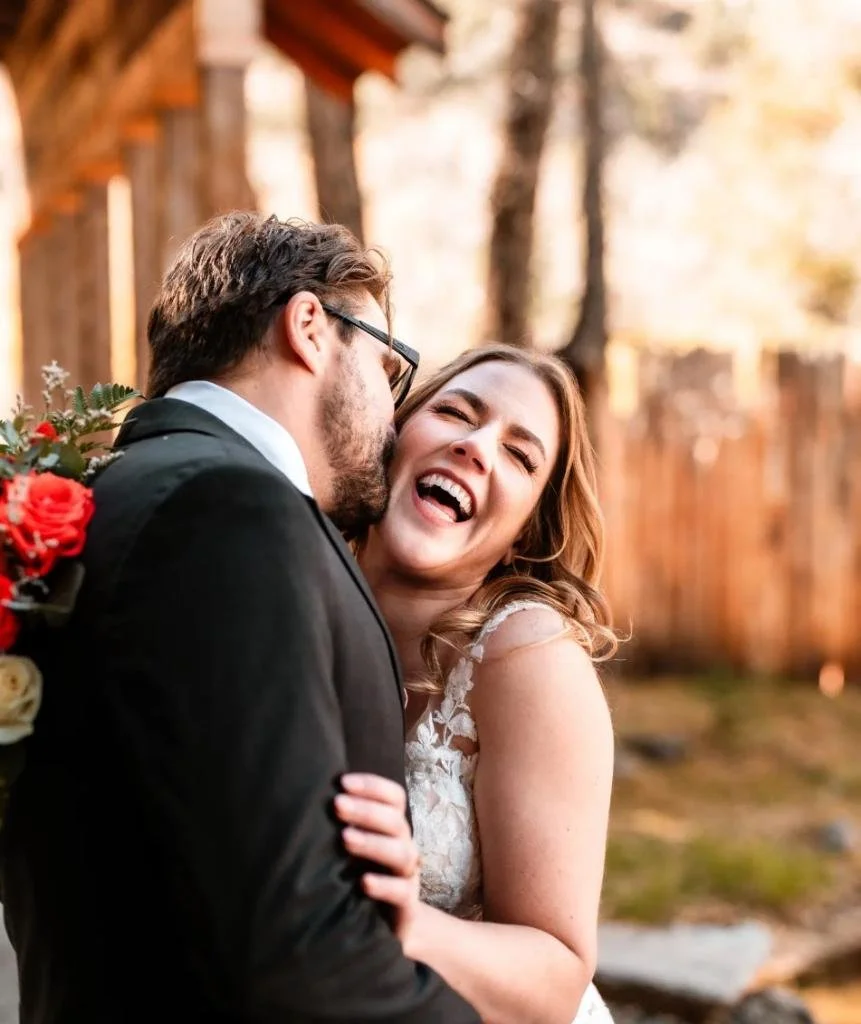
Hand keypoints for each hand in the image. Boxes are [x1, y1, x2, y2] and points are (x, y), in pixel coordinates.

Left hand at [335, 773, 421, 952]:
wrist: (382, 928)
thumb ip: (340, 824)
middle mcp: (403, 847)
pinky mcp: (407, 907)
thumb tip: (302, 794)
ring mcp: (407, 876)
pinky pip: (403, 893)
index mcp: (391, 827)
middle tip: (337, 805)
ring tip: (345, 838)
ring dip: (373, 842)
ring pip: (401, 853)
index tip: (342, 782)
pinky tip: (364, 882)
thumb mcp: (348, 848)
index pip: (393, 797)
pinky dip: (385, 885)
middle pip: (395, 821)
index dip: (372, 786)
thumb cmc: (356, 877)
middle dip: (366, 810)